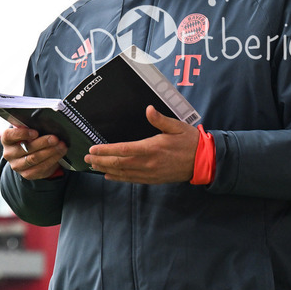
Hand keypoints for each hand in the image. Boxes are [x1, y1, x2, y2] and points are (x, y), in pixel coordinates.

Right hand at [1, 126, 67, 179]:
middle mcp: (9, 154)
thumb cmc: (29, 138)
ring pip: (34, 159)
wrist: (29, 155)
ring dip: (50, 151)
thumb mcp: (29, 131)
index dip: (23, 134)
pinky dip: (52, 159)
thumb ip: (33, 127)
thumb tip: (46, 125)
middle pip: (26, 148)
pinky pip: (40, 168)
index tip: (36, 132)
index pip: (10, 136)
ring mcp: (17, 165)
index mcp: (7, 140)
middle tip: (55, 138)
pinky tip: (59, 153)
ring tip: (60, 145)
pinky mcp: (26, 174)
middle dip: (43, 142)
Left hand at [84, 105, 199, 183]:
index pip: (123, 150)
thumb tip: (148, 109)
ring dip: (106, 169)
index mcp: (152, 148)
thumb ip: (160, 119)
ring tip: (93, 166)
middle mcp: (149, 162)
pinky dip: (118, 178)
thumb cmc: (189, 141)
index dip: (106, 150)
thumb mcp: (177, 126)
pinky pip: (132, 180)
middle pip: (119, 163)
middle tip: (87, 158)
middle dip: (101, 160)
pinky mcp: (153, 179)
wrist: (202, 161)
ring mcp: (150, 173)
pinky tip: (109, 175)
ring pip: (123, 173)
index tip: (93, 149)